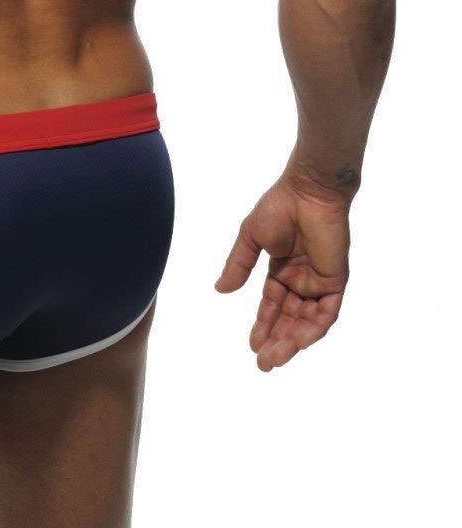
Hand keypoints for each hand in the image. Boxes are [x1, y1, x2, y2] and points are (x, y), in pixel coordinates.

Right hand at [215, 175, 350, 371]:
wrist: (307, 192)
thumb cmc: (278, 207)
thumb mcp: (250, 238)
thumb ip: (238, 265)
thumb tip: (220, 290)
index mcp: (281, 269)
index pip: (272, 305)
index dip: (263, 325)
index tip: (252, 345)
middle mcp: (301, 279)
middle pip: (289, 318)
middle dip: (276, 341)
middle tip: (263, 363)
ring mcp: (319, 281)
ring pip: (306, 321)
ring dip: (292, 341)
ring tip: (275, 358)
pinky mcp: (335, 280)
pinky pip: (326, 312)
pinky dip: (313, 329)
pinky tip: (298, 342)